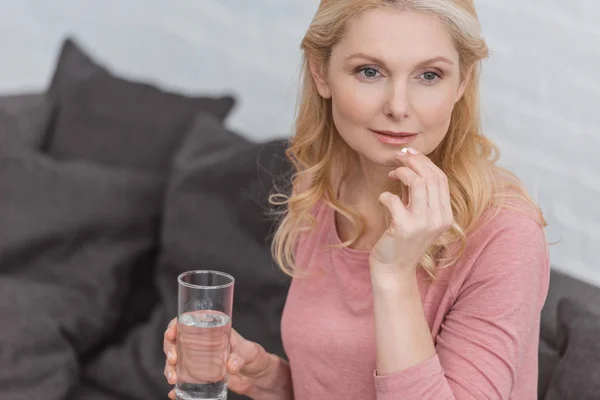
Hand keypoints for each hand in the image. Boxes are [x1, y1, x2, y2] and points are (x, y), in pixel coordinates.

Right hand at [164, 318, 273, 398]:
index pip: (188, 322)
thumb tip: (230, 365)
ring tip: (173, 379)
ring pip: (176, 361)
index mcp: (212, 329)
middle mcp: (201, 343)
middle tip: (173, 359)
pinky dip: (176, 387)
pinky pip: (183, 379)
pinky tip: (174, 393)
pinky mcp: (200, 376)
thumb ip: (240, 357)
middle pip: (176, 341)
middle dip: (169, 349)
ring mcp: (198, 360)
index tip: (171, 333)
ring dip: (170, 369)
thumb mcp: (249, 352)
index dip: (174, 325)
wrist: (257, 377)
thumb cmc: (254, 356)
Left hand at [370, 147, 452, 276]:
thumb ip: (417, 193)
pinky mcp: (404, 228)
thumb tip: (410, 164)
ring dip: (402, 172)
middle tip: (398, 157)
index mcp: (445, 215)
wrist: (394, 269)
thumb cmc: (402, 239)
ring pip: (418, 183)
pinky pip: (394, 199)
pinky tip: (382, 199)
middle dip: (413, 161)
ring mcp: (423, 224)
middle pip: (431, 177)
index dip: (425, 162)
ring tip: (391, 174)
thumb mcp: (416, 214)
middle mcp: (439, 219)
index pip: (440, 178)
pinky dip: (386, 195)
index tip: (409, 154)